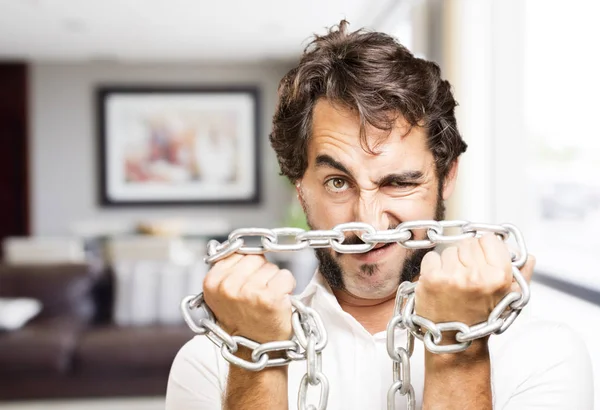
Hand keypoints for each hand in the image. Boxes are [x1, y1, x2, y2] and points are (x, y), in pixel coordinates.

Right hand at [202, 254, 295, 342]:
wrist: (253, 351)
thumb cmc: (242, 321)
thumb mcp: (222, 295)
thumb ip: (228, 269)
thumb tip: (236, 245)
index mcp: (212, 282)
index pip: (239, 252)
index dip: (248, 268)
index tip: (245, 286)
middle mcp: (228, 287)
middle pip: (256, 257)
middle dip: (261, 273)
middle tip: (257, 297)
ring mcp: (249, 292)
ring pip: (272, 267)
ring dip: (274, 283)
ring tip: (265, 303)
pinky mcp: (269, 298)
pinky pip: (286, 277)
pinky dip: (287, 289)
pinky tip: (278, 304)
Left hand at [415, 233, 534, 327]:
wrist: (455, 341)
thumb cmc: (480, 319)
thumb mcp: (509, 298)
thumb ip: (521, 274)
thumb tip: (529, 256)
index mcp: (498, 276)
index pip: (489, 239)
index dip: (484, 249)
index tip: (482, 260)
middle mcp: (476, 275)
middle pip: (468, 242)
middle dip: (466, 256)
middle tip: (466, 277)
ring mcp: (452, 276)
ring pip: (449, 249)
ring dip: (449, 263)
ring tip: (453, 284)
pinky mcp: (431, 279)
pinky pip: (431, 257)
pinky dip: (433, 267)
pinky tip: (440, 284)